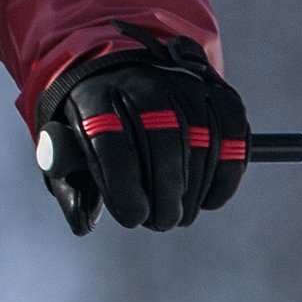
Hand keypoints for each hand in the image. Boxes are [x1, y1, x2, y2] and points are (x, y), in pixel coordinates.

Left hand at [35, 37, 248, 232]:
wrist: (118, 77)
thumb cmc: (93, 130)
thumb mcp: (68, 154)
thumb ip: (71, 189)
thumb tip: (83, 224)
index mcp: (95, 98)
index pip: (111, 141)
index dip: (125, 186)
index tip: (134, 217)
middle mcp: (141, 82)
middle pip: (164, 137)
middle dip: (167, 192)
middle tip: (162, 222)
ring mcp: (181, 82)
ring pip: (203, 137)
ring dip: (195, 190)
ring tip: (180, 216)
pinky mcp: (214, 90)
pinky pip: (232, 131)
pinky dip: (226, 173)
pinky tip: (209, 200)